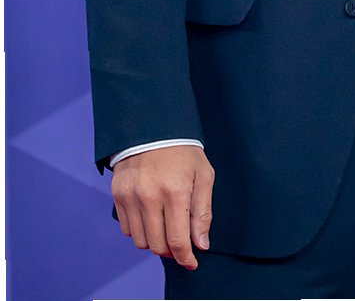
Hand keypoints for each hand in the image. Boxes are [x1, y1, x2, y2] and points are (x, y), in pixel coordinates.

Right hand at [111, 145, 213, 268]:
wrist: (153, 126)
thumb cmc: (183, 151)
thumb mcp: (204, 175)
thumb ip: (203, 211)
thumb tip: (201, 244)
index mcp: (175, 191)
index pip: (178, 241)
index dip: (186, 258)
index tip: (192, 262)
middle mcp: (150, 196)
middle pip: (158, 246)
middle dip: (171, 250)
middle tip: (180, 242)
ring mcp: (131, 196)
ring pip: (140, 241)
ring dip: (155, 242)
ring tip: (165, 227)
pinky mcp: (118, 194)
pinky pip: (127, 229)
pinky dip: (140, 230)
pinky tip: (151, 218)